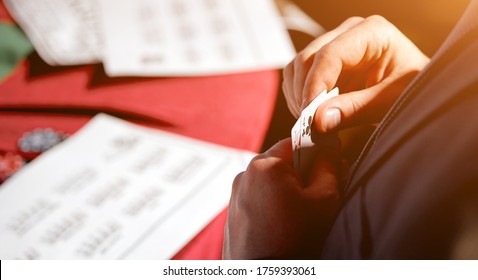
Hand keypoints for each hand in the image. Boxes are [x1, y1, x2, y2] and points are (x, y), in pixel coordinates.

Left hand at [222, 138, 340, 258]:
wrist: (266, 276)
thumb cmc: (293, 242)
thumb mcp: (324, 200)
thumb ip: (329, 168)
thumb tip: (330, 152)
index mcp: (265, 165)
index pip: (296, 141)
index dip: (316, 150)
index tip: (327, 163)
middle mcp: (245, 175)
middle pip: (282, 162)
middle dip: (301, 175)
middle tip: (314, 197)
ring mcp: (235, 194)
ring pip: (270, 181)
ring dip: (286, 191)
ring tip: (297, 217)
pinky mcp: (233, 212)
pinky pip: (258, 198)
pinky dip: (272, 205)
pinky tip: (282, 225)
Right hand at [282, 15, 429, 131]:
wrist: (416, 95)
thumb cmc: (412, 92)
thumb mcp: (389, 102)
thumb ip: (355, 109)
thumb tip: (319, 119)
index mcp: (372, 33)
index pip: (330, 54)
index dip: (315, 84)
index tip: (310, 113)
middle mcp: (348, 34)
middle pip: (307, 59)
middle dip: (304, 93)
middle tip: (311, 124)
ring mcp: (333, 46)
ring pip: (297, 68)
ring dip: (298, 97)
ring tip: (314, 122)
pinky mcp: (323, 64)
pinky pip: (297, 79)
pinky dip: (299, 99)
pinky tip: (315, 115)